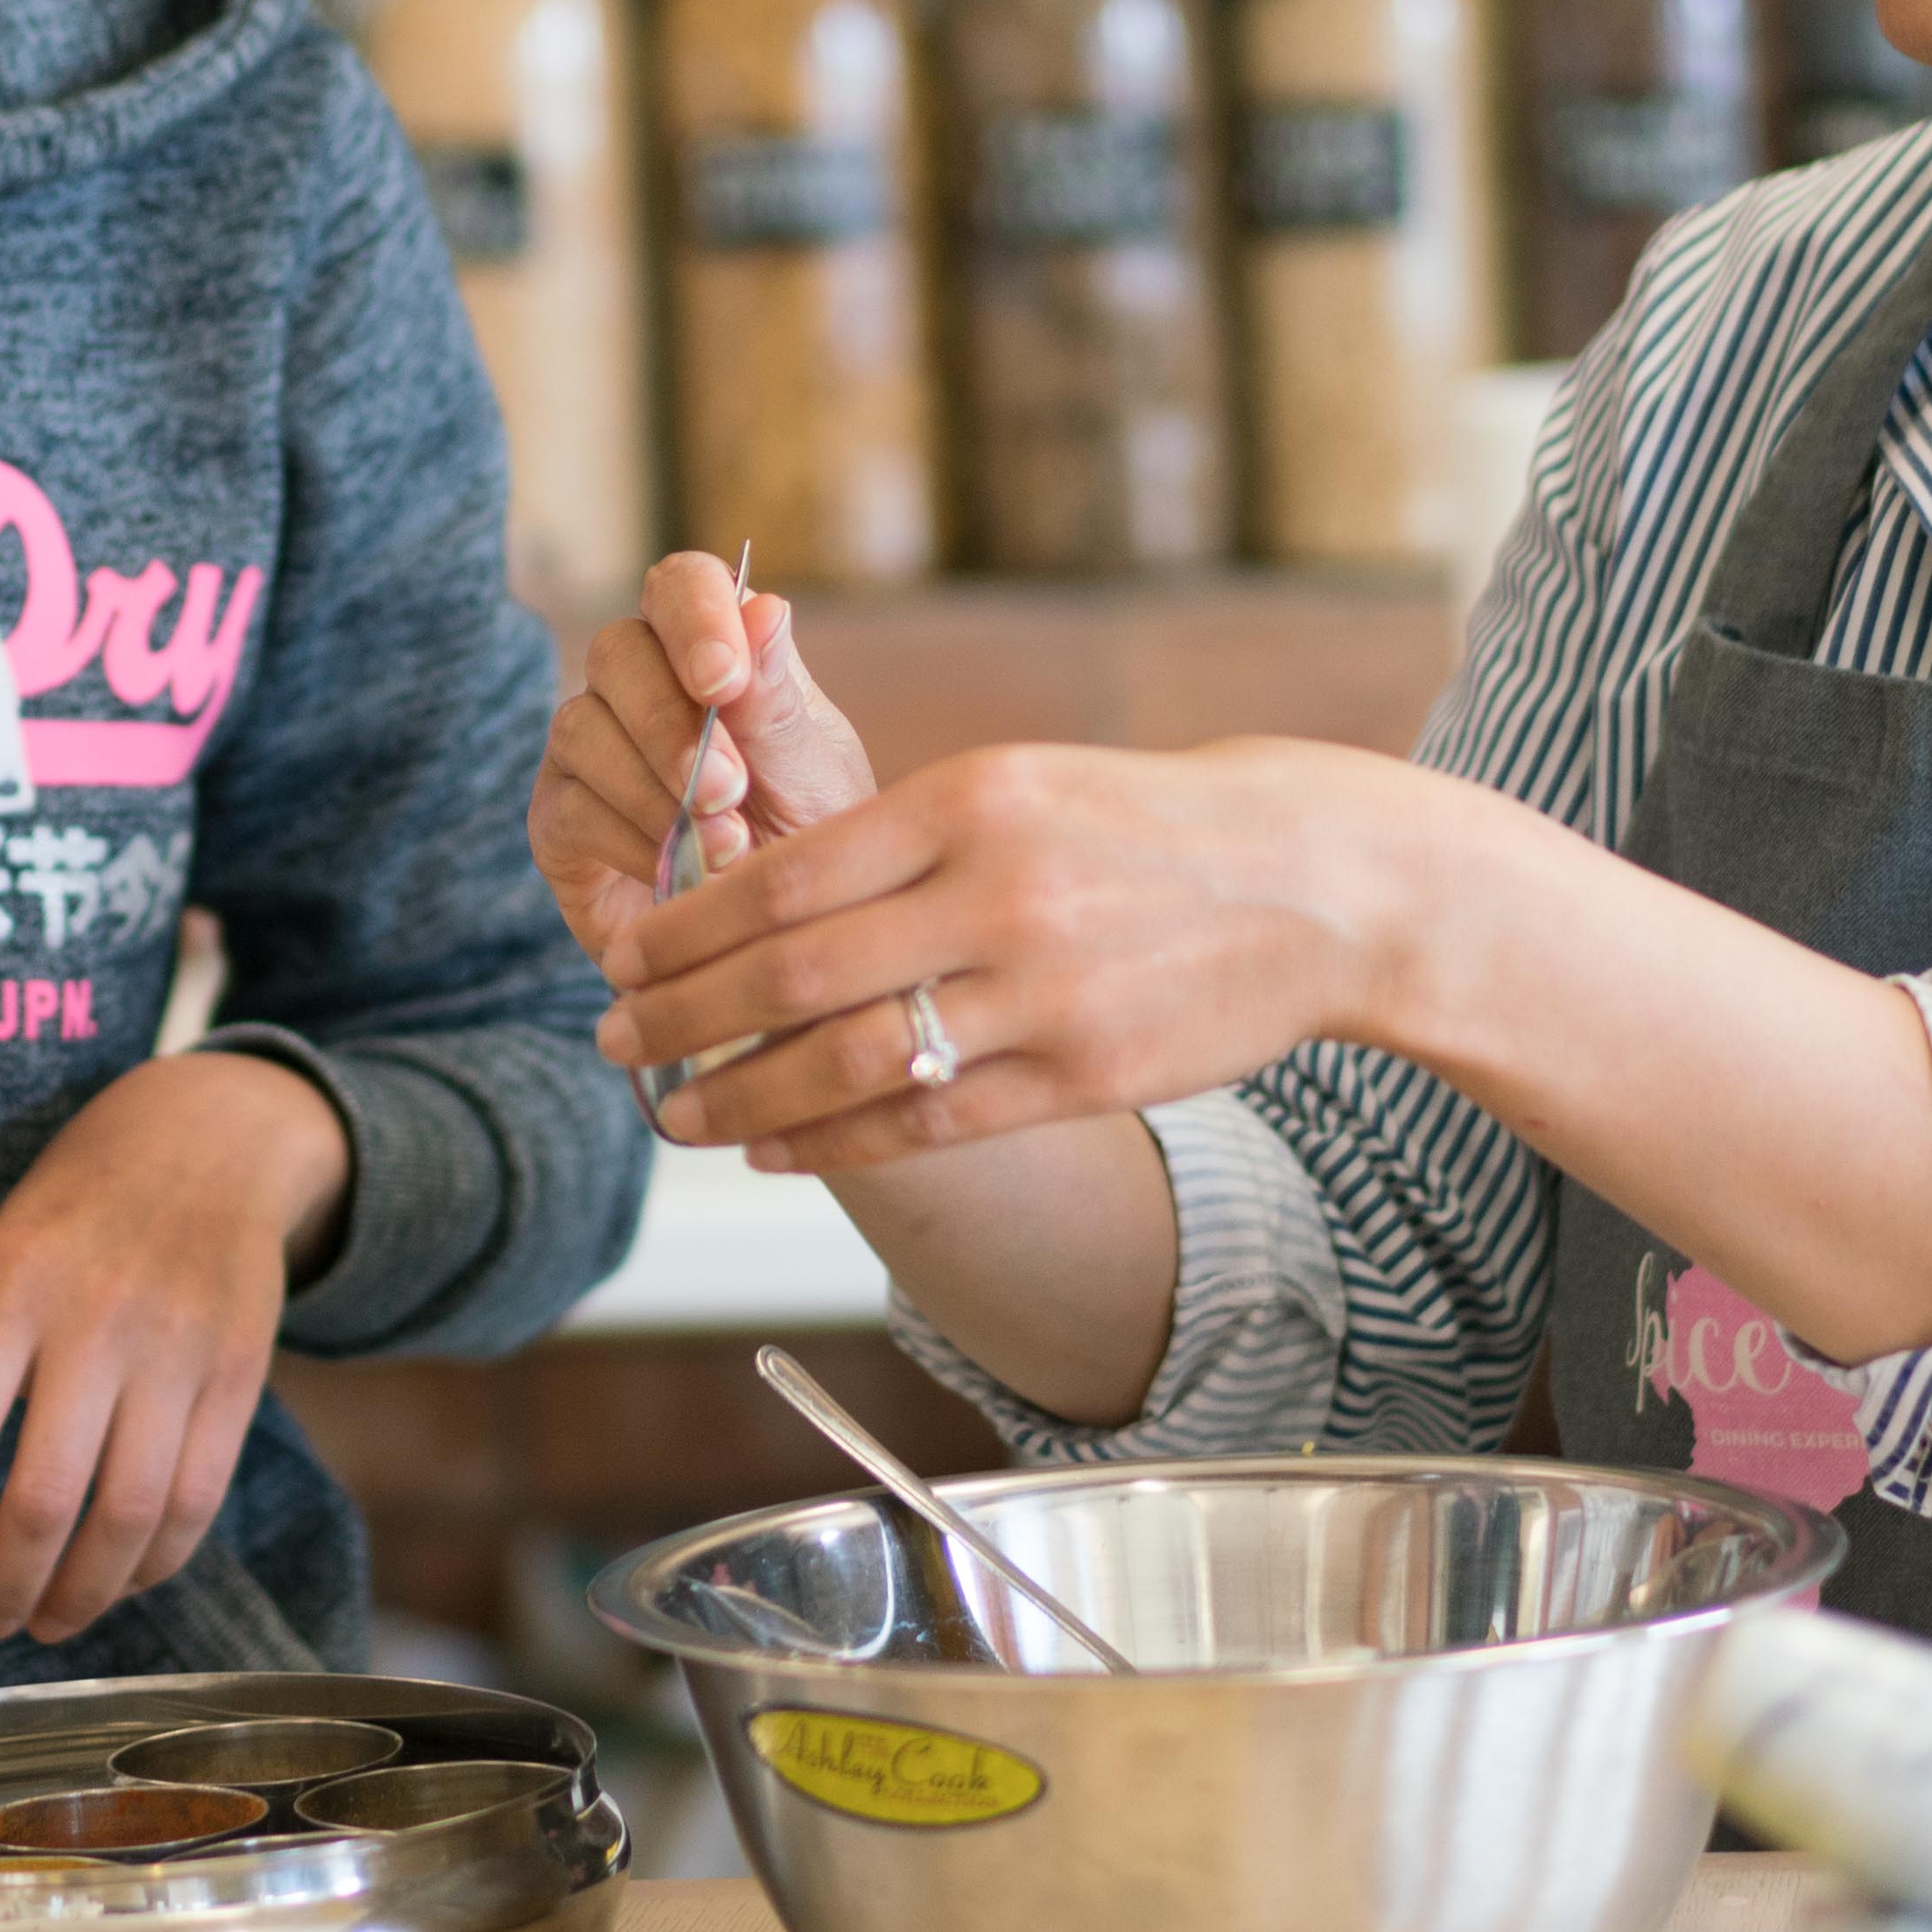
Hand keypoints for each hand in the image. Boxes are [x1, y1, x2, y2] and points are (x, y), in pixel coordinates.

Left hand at [0, 1047, 353, 1637]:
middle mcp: (97, 1320)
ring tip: (43, 1621)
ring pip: (129, 1512)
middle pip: (45, 1492)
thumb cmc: (71, 1218)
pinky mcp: (241, 1374)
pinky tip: (115, 1582)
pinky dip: (152, 1562)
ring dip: (80, 1591)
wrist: (206, 1144)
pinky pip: (197, 1499)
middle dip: (4, 1583)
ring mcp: (179, 1350)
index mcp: (11, 1289)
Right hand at [528, 551, 877, 954]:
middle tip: (732, 789)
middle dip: (672, 723)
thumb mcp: (815, 778)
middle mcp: (637, 686)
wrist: (782, 948)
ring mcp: (589, 752)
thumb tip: (767, 604)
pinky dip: (631, 840)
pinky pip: (571, 807)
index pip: (681, 586)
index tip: (724, 681)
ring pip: (582, 728)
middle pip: (617, 652)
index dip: (694, 618)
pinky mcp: (557, 822)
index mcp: (712, 650)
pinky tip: (681, 872)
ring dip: (655, 788)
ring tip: (728, 846)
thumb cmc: (809, 844)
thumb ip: (780, 703)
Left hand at [590, 737, 1421, 1172]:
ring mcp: (1044, 995)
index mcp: (970, 801)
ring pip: (851, 1062)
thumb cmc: (1145, 823)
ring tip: (675, 1114)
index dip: (683, 927)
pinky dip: (838, 1139)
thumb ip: (896, 839)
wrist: (1318, 881)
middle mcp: (999, 896)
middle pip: (793, 974)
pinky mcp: (1084, 1077)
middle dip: (683, 1018)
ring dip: (742, 1097)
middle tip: (613, 1040)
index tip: (620, 953)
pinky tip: (777, 1147)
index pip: (783, 874)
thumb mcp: (1021, 785)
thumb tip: (750, 894)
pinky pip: (931, 1120)